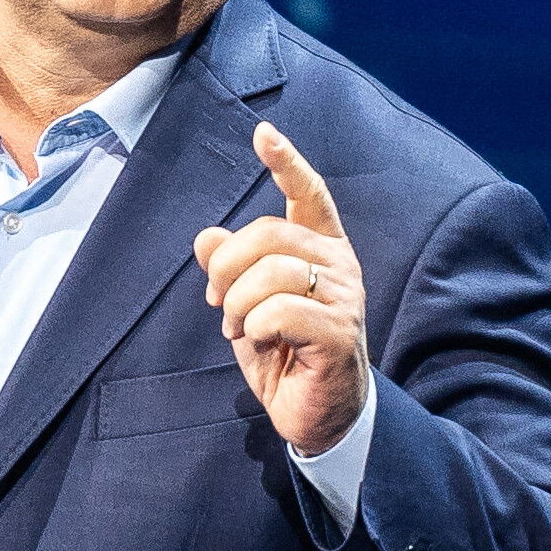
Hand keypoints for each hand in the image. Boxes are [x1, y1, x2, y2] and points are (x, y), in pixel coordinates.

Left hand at [194, 122, 370, 458]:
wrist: (318, 415)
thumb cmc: (285, 355)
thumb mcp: (246, 308)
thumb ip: (229, 271)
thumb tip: (206, 236)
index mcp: (320, 249)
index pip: (309, 195)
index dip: (287, 163)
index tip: (263, 134)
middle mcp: (339, 264)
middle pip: (269, 234)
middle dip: (227, 268)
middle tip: (218, 304)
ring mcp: (344, 297)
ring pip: (272, 272)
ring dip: (238, 304)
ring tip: (239, 328)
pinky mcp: (339, 331)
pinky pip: (280, 311)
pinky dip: (255, 326)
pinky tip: (260, 341)